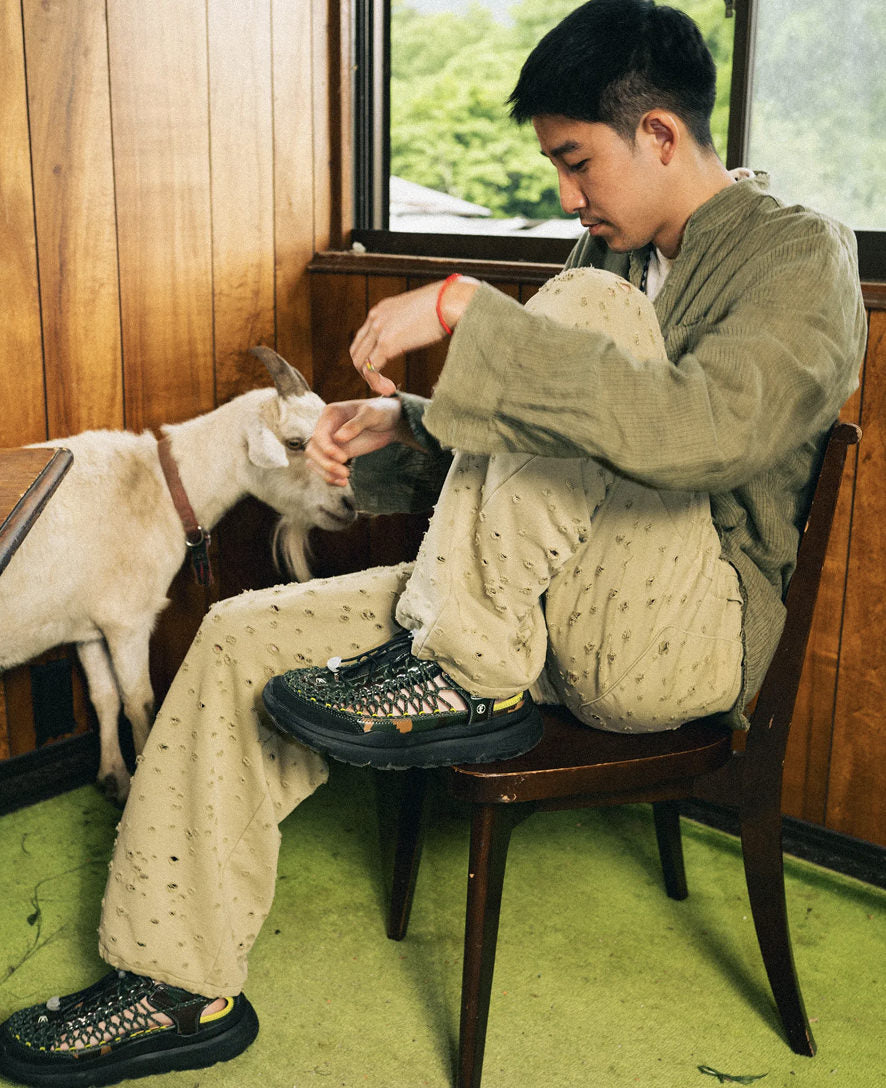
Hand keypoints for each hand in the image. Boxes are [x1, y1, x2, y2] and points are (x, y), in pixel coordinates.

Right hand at [306, 397, 407, 484]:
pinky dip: (330, 477)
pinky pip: (325, 468)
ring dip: (326, 473)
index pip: (319, 434)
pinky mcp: (336, 454)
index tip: (343, 458)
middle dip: (325, 463)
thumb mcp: (372, 414)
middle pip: (313, 449)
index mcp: (330, 414)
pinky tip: (343, 483)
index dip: (327, 448)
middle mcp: (326, 428)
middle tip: (345, 473)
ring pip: (315, 461)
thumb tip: (338, 438)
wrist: (391, 422)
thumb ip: (356, 424)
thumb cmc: (381, 412)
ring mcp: (330, 442)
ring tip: (344, 481)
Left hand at [350, 277, 478, 393]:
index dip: (370, 357)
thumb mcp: (418, 313)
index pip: (363, 338)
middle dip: (367, 370)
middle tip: (383, 382)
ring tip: (387, 388)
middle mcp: (375, 318)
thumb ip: (409, 324)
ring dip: (370, 379)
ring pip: (359, 361)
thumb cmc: (445, 306)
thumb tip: (418, 334)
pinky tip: (389, 389)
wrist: (450, 301)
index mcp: (382, 310)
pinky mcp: (386, 343)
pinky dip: (375, 383)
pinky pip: (370, 368)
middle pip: (357, 350)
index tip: (386, 369)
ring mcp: (378, 330)